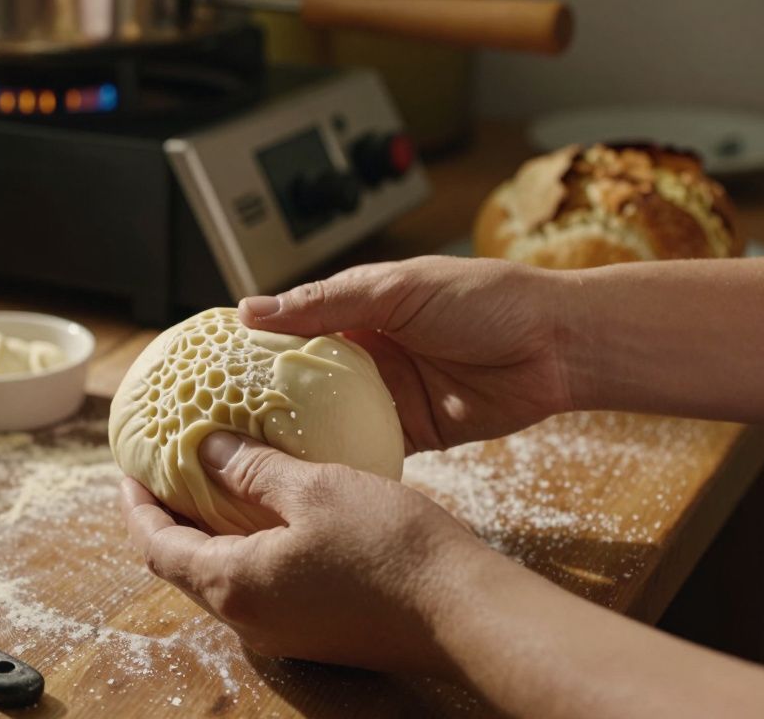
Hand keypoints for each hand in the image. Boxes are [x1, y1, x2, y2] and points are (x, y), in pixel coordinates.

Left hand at [119, 431, 482, 675]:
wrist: (465, 612)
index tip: (128, 471)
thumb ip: (252, 469)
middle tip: (167, 473)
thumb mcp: (314, 488)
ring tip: (213, 485)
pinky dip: (244, 548)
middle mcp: (249, 620)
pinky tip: (267, 514)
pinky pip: (258, 587)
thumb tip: (206, 449)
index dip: (135, 508)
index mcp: (234, 586)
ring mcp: (282, 633)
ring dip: (207, 534)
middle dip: (167, 519)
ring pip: (221, 579)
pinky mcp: (315, 632)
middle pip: (182, 568)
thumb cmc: (391, 546)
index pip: (156, 547)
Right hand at [239, 256, 574, 451]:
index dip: (250, 347)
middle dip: (264, 400)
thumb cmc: (485, 299)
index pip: (290, 328)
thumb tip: (251, 309)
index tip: (205, 369)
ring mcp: (387, 395)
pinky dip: (339, 460)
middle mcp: (366, 353)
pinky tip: (305, 474)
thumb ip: (325, 302)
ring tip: (246, 456)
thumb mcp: (396, 289)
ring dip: (297, 435)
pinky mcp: (412, 432)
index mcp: (357, 309)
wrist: (558, 347)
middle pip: (301, 380)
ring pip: (327, 419)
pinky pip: (365, 448)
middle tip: (215, 423)